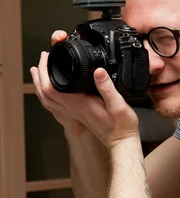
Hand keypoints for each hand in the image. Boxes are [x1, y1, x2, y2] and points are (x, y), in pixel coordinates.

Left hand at [30, 30, 139, 148]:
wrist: (121, 141)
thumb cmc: (121, 126)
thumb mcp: (118, 104)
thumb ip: (107, 87)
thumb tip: (98, 70)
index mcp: (79, 103)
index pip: (51, 88)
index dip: (45, 70)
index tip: (47, 56)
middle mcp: (73, 109)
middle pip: (44, 93)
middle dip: (39, 75)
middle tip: (42, 59)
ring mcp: (74, 113)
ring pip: (48, 100)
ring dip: (40, 85)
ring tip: (39, 72)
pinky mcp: (78, 114)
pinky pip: (56, 105)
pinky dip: (49, 95)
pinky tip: (55, 88)